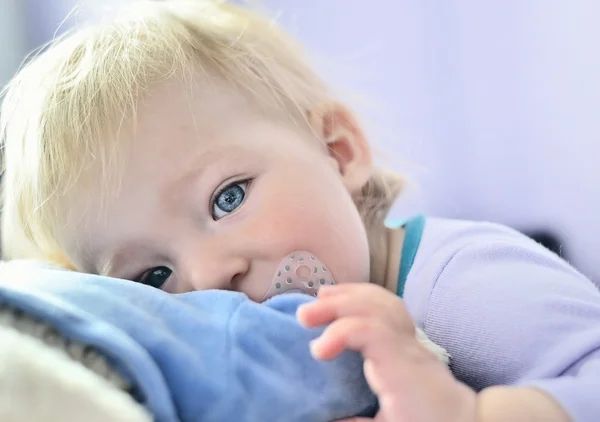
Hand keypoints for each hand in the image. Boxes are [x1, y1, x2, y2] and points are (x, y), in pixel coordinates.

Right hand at [297, 283, 476, 421]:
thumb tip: (323, 417)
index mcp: (403, 373)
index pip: (372, 331)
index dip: (341, 332)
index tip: (317, 351)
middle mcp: (409, 349)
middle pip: (374, 308)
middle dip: (337, 304)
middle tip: (303, 315)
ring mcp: (412, 340)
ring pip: (383, 302)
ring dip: (350, 294)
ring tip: (322, 296)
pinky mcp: (411, 339)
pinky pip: (389, 306)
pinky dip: (364, 296)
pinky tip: (348, 298)